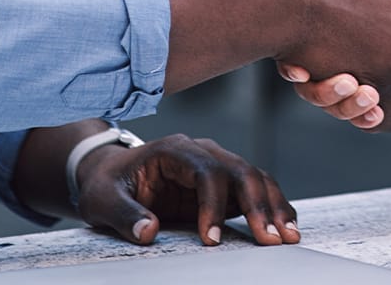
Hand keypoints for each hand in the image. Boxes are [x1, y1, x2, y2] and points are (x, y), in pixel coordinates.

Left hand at [73, 133, 297, 246]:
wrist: (112, 175)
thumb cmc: (108, 186)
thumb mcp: (102, 200)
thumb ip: (124, 214)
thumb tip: (148, 231)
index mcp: (173, 150)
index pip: (206, 171)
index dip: (213, 204)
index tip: (211, 240)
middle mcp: (202, 152)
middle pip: (240, 170)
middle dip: (258, 205)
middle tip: (269, 240)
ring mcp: (216, 165)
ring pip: (255, 178)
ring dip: (273, 206)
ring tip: (287, 237)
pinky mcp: (224, 184)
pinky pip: (256, 190)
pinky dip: (273, 207)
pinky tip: (285, 228)